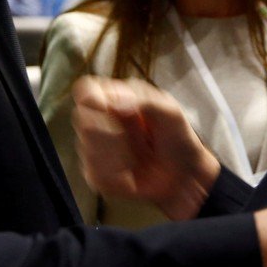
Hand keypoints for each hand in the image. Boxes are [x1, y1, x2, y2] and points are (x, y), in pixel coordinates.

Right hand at [71, 75, 220, 219]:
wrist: (185, 175)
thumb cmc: (178, 138)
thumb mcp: (169, 112)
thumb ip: (144, 101)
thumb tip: (115, 104)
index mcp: (116, 98)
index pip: (86, 90)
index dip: (92, 100)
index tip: (111, 111)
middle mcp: (102, 120)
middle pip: (81, 119)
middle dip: (108, 132)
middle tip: (135, 138)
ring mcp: (97, 148)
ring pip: (86, 148)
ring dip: (116, 155)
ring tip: (136, 158)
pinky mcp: (97, 174)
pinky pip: (94, 174)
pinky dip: (116, 176)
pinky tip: (130, 174)